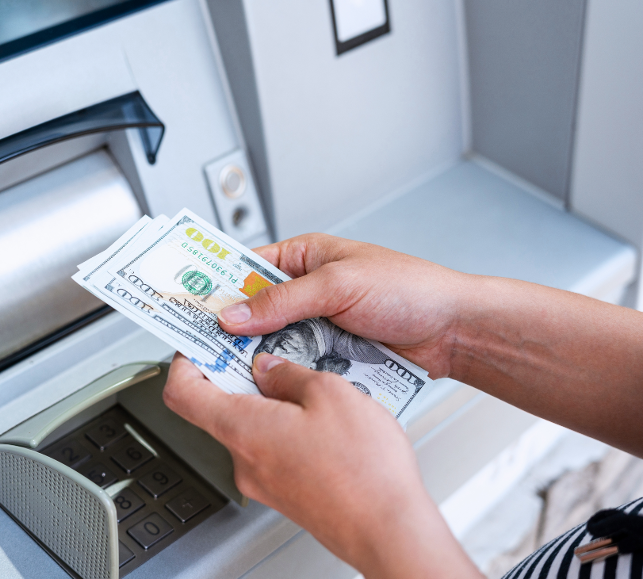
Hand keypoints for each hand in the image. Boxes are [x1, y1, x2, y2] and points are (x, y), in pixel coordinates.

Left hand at [162, 351, 479, 578]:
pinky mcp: (285, 494)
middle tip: (267, 351)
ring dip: (271, 401)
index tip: (202, 343)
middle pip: (217, 407)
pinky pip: (272, 449)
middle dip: (240, 376)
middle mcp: (244, 460)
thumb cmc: (364, 471)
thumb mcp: (331, 393)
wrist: (389, 531)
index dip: (185, 361)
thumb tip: (268, 367)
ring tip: (311, 386)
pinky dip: (287, 427)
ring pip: (251, 428)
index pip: (182, 392)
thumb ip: (289, 374)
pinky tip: (323, 420)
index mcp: (243, 429)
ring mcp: (263, 481)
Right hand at [219, 233, 469, 377]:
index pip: (246, 267)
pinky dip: (287, 374)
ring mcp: (319, 325)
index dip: (216, 285)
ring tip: (236, 370)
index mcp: (305, 257)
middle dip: (234, 329)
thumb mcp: (338, 286)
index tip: (187, 303)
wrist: (454, 330)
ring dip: (262, 356)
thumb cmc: (410, 289)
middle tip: (204, 346)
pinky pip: (298, 365)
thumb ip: (283, 302)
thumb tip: (235, 314)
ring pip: (274, 342)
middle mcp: (308, 290)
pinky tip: (274, 385)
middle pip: (254, 311)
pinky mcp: (333, 355)